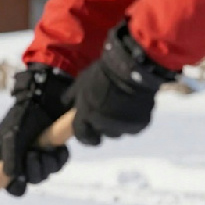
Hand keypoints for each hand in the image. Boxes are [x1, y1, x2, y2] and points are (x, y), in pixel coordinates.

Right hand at [0, 64, 72, 195]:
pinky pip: (59, 162)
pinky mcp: (56, 146)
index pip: (9, 179)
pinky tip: (60, 147)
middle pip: (31, 178)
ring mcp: (41, 150)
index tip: (20, 186)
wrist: (47, 94)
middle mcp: (24, 154)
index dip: (14, 185)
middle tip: (36, 155)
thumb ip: (11, 157)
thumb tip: (10, 177)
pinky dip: (61, 157)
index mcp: (8, 152)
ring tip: (50, 149)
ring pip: (47, 171)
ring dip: (50, 164)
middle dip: (36, 170)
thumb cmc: (26, 112)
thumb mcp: (14, 134)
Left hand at [65, 21, 178, 145]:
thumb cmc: (103, 73)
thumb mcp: (81, 80)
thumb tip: (65, 102)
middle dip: (102, 125)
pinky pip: (133, 127)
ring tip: (121, 107)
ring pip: (117, 131)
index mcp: (86, 115)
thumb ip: (72, 94)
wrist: (131, 69)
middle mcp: (103, 125)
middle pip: (101, 132)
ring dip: (116, 124)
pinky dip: (132, 121)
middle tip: (107, 111)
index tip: (90, 133)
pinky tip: (132, 108)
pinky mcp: (139, 125)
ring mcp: (122, 126)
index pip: (81, 135)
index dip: (85, 135)